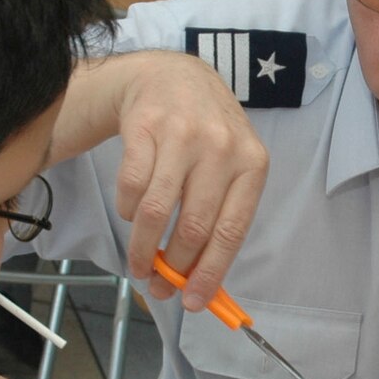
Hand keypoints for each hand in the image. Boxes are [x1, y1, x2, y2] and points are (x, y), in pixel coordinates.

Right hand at [109, 53, 269, 308]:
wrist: (174, 78)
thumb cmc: (207, 135)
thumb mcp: (230, 168)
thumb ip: (219, 219)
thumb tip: (198, 282)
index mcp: (251, 165)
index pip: (230, 230)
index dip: (209, 272)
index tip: (192, 301)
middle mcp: (221, 148)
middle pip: (193, 226)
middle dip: (172, 267)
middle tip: (157, 285)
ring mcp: (183, 135)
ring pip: (157, 211)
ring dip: (142, 247)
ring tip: (137, 263)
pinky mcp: (146, 127)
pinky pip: (130, 187)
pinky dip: (126, 211)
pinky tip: (130, 214)